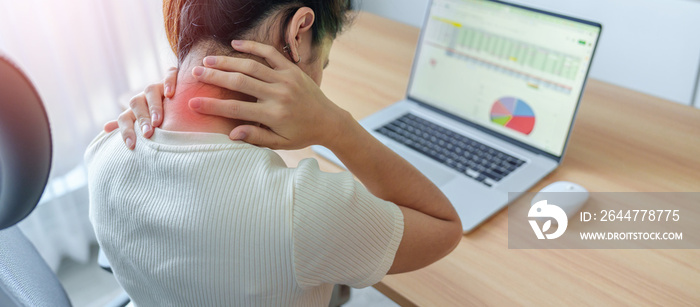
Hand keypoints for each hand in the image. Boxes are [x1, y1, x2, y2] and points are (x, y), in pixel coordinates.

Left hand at [104, 67, 178, 148]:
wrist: (177, 97)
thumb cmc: (160, 115)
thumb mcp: (144, 122)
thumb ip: (127, 126)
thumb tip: (105, 128)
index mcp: (135, 109)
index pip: (124, 118)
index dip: (126, 130)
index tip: (131, 146)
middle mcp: (144, 96)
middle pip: (136, 103)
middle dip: (141, 119)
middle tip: (147, 134)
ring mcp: (158, 86)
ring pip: (150, 90)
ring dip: (153, 106)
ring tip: (157, 120)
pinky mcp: (173, 78)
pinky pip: (170, 74)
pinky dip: (169, 82)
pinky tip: (170, 94)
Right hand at [189, 40, 350, 149]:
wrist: (329, 121)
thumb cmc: (301, 135)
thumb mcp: (280, 143)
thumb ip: (256, 138)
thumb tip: (232, 135)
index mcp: (273, 115)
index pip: (236, 109)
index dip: (212, 106)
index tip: (192, 104)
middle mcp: (278, 94)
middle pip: (239, 82)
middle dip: (214, 77)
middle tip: (194, 73)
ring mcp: (286, 79)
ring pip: (251, 66)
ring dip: (227, 61)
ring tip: (207, 61)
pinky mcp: (292, 69)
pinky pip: (270, 54)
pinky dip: (253, 47)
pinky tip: (235, 44)